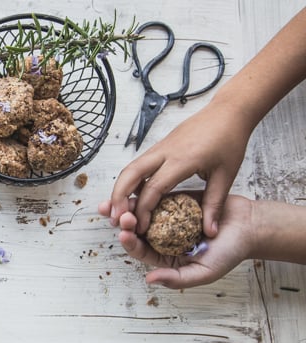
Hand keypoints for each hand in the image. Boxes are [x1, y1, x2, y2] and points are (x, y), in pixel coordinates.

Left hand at [101, 194, 254, 287]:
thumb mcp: (204, 272)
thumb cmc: (230, 253)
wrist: (250, 227)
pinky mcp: (176, 200)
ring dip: (131, 206)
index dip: (130, 243)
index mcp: (165, 256)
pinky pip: (158, 196)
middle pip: (138, 230)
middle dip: (126, 223)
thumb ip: (177, 278)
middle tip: (123, 216)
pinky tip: (137, 187)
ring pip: (143, 212)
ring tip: (122, 201)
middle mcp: (163, 237)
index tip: (124, 234)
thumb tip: (149, 280)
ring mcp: (168, 217)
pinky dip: (146, 192)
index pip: (141, 250)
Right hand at [104, 98, 251, 238]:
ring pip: (129, 168)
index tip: (142, 228)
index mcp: (182, 160)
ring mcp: (159, 147)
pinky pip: (138, 164)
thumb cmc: (229, 140)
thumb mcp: (226, 175)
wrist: (228, 111)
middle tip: (114, 217)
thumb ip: (214, 204)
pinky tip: (132, 195)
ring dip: (119, 188)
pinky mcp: (159, 146)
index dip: (144, 210)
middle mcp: (165, 152)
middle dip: (118, 197)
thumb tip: (210, 231)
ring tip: (117, 209)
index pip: (153, 188)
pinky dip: (129, 180)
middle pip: (129, 174)